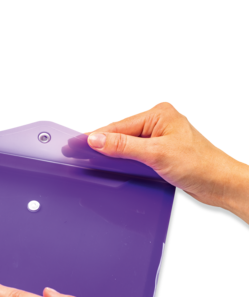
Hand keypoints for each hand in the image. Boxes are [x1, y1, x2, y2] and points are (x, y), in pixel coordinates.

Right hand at [84, 101, 247, 219]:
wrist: (220, 183)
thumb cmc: (199, 164)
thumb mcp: (156, 154)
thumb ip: (124, 146)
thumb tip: (97, 139)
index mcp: (158, 114)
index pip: (118, 125)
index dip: (96, 136)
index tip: (76, 144)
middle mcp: (158, 122)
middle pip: (120, 133)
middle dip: (101, 144)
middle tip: (78, 152)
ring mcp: (159, 136)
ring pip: (126, 143)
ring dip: (111, 152)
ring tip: (90, 158)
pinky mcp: (160, 150)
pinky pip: (134, 151)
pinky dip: (122, 158)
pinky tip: (112, 163)